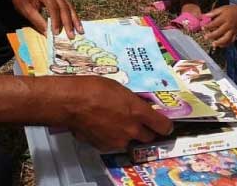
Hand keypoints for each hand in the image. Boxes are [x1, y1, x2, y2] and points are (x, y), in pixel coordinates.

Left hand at [11, 0, 82, 37]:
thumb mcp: (25, 10)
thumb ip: (37, 21)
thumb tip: (48, 34)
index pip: (53, 7)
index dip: (56, 21)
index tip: (56, 33)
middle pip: (64, 6)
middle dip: (69, 22)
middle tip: (71, 35)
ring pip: (69, 6)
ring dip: (74, 20)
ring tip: (80, 31)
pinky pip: (68, 6)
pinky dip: (72, 16)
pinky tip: (77, 25)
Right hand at [57, 76, 172, 151]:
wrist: (71, 102)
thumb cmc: (94, 88)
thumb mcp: (119, 88)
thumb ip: (132, 101)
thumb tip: (139, 106)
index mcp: (138, 112)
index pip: (162, 126)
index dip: (165, 126)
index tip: (165, 124)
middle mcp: (131, 129)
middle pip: (148, 137)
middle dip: (145, 130)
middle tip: (138, 121)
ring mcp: (118, 140)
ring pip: (130, 141)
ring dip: (127, 134)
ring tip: (114, 121)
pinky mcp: (104, 147)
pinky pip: (113, 143)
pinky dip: (111, 137)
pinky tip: (102, 125)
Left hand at [204, 5, 236, 47]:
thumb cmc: (233, 10)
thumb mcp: (223, 8)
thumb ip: (213, 12)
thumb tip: (204, 15)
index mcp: (225, 18)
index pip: (215, 23)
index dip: (208, 26)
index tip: (202, 28)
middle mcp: (229, 25)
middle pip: (220, 32)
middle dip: (212, 35)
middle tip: (205, 37)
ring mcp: (233, 31)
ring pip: (226, 38)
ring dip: (219, 42)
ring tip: (213, 44)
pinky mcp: (236, 34)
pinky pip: (231, 41)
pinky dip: (226, 44)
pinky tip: (220, 45)